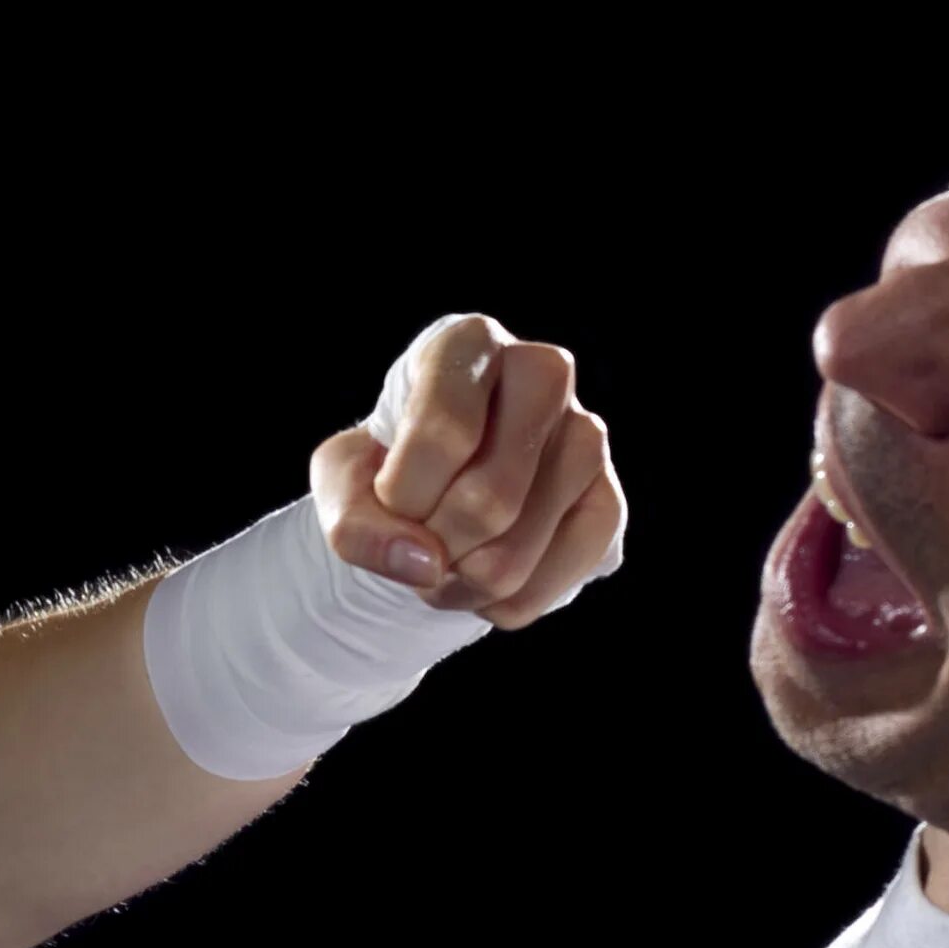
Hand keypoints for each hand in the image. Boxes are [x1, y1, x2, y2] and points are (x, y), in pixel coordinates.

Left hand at [307, 313, 627, 628]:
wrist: (434, 489)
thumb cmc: (385, 465)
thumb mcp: (340, 480)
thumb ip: (354, 520)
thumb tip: (425, 563)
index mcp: (471, 343)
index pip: (445, 432)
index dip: (403, 495)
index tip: (387, 502)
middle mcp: (543, 373)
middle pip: (487, 501)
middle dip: (432, 547)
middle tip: (415, 541)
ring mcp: (587, 437)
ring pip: (513, 555)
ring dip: (457, 585)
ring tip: (442, 562)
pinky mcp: (608, 501)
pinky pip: (548, 584)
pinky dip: (498, 605)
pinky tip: (481, 578)